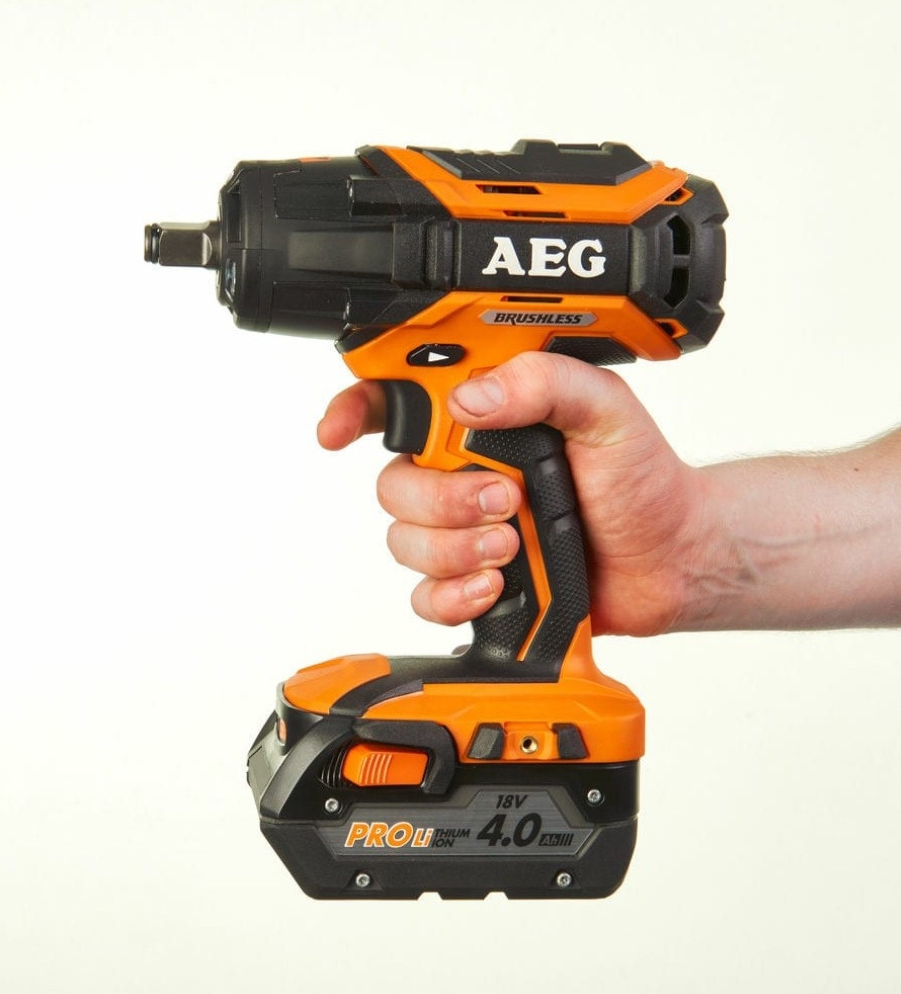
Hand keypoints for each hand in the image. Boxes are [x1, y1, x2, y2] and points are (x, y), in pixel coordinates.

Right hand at [318, 353, 702, 636]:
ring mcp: (466, 527)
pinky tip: (495, 586)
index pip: (399, 401)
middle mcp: (465, 470)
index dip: (355, 409)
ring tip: (511, 546)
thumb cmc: (641, 480)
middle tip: (504, 500)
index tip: (338, 431)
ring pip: (403, 541)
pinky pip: (424, 594)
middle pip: (393, 483)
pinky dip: (453, 594)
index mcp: (488, 417)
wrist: (669, 557)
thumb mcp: (606, 411)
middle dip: (441, 500)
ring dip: (453, 548)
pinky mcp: (473, 578)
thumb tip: (472, 400)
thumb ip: (544, 383)